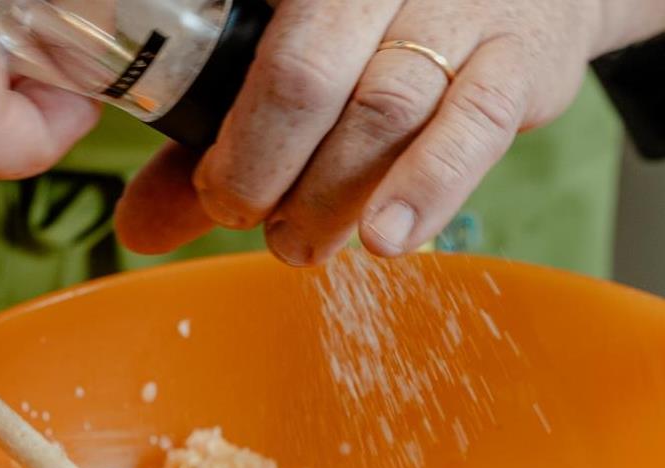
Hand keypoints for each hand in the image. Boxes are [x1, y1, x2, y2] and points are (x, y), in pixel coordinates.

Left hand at [115, 0, 664, 263]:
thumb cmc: (383, 22)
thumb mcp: (298, 49)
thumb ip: (229, 131)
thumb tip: (141, 230)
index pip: (259, 47)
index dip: (231, 131)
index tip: (213, 192)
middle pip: (311, 76)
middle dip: (269, 168)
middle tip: (256, 227)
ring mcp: (458, 7)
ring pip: (388, 107)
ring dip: (335, 194)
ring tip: (301, 246)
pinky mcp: (522, 56)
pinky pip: (473, 124)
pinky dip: (426, 188)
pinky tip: (388, 237)